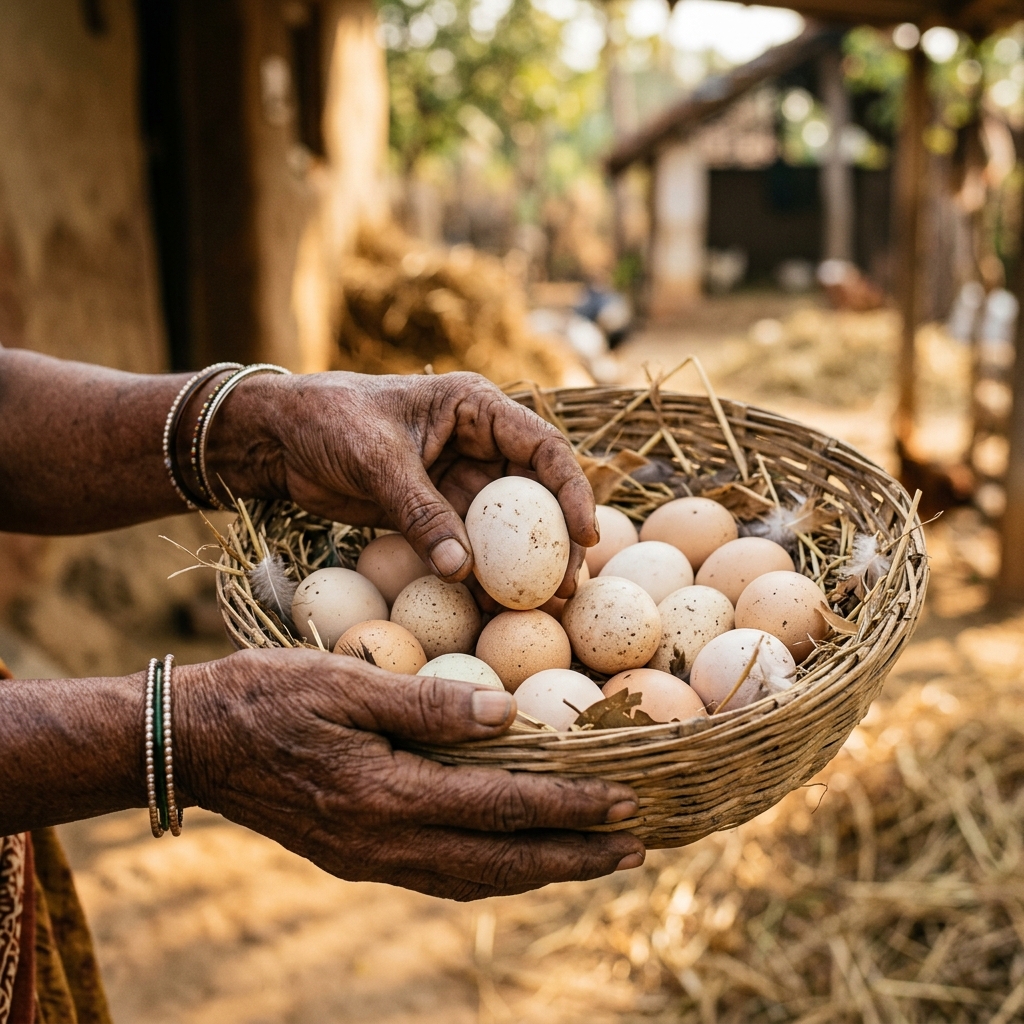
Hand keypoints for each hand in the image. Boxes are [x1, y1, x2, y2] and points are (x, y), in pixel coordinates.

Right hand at [175, 649, 644, 899]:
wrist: (193, 742)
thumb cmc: (267, 696)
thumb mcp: (345, 681)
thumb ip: (426, 702)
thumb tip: (507, 712)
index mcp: (386, 795)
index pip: (502, 805)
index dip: (568, 806)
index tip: (624, 802)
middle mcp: (384, 842)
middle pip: (501, 862)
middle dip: (574, 857)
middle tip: (636, 849)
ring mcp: (369, 857)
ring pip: (475, 878)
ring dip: (541, 870)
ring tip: (593, 858)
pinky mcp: (357, 856)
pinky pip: (442, 874)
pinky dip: (493, 869)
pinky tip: (515, 854)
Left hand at [208, 371, 595, 595]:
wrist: (277, 437)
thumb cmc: (327, 420)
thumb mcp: (377, 459)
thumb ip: (420, 512)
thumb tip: (462, 571)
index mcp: (475, 409)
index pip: (543, 448)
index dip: (571, 491)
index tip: (585, 536)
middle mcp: (477, 443)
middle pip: (534, 495)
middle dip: (554, 541)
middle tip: (566, 588)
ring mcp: (457, 480)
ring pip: (504, 529)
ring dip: (520, 567)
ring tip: (541, 608)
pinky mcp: (433, 511)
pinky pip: (467, 547)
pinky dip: (479, 576)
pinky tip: (489, 608)